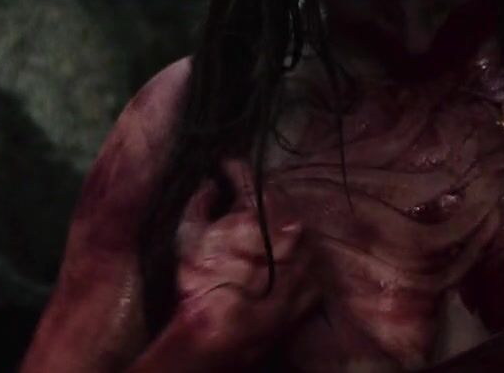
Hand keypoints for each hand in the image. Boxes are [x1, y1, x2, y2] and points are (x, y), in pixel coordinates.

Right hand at [170, 180, 318, 364]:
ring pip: (296, 228)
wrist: (224, 336)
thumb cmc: (203, 284)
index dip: (234, 168)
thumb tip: (210, 186)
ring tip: (259, 233)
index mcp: (261, 210)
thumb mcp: (188, 236)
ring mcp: (308, 257)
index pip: (249, 175)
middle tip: (242, 199)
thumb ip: (199, 202)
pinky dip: (293, 256)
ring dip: (279, 225)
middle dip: (259, 195)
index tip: (225, 168)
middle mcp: (292, 228)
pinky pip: (307, 260)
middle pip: (278, 199)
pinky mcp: (315, 285)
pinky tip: (277, 262)